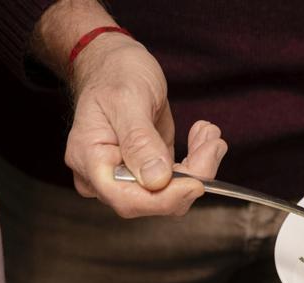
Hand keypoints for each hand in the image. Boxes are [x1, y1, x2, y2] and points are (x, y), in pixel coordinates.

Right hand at [64, 36, 227, 217]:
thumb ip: (139, 141)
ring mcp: (127, 175)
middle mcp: (105, 175)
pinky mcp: (148, 171)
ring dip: (199, 167)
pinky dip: (196, 161)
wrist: (115, 62)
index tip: (197, 183)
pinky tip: (202, 137)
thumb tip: (156, 180)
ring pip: (170, 193)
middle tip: (213, 144)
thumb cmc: (114, 73)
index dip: (164, 198)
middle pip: (152, 200)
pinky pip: (177, 180)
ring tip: (210, 134)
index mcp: (90, 160)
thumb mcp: (127, 99)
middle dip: (190, 177)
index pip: (126, 198)